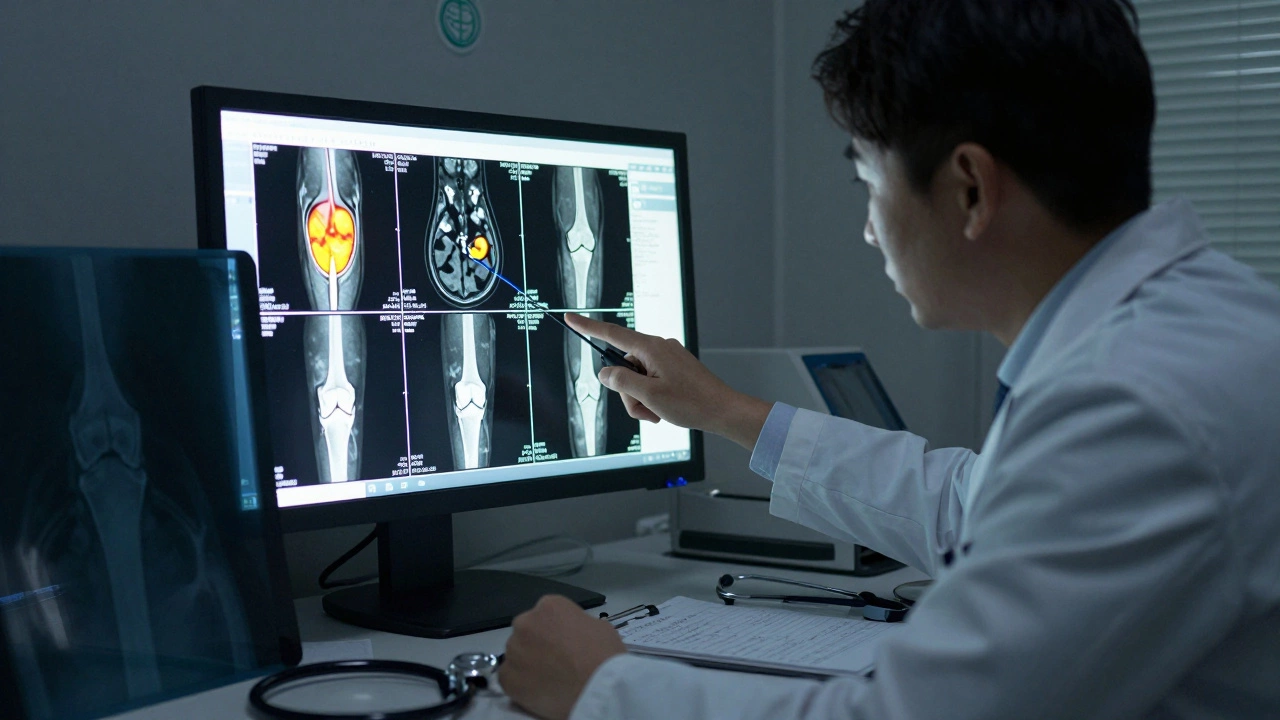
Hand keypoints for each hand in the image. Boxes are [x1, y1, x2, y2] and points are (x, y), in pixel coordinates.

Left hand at [499, 595, 626, 719]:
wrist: (596, 688)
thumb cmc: (604, 655)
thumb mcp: (598, 627)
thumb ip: (577, 624)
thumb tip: (572, 634)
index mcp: (549, 606)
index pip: (546, 614)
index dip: (556, 631)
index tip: (565, 644)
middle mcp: (525, 622)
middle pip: (527, 631)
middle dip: (537, 644)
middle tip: (555, 661)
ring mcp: (513, 650)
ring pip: (516, 654)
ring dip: (528, 662)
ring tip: (548, 678)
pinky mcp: (506, 676)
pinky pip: (509, 677)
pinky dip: (520, 683)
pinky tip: (538, 689)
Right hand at [565, 313, 771, 449]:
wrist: (722, 410)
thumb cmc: (691, 403)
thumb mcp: (649, 395)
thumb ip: (621, 381)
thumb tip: (605, 373)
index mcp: (651, 348)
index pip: (611, 334)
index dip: (588, 327)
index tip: (570, 317)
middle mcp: (658, 347)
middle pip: (624, 367)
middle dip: (627, 392)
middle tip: (645, 409)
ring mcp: (667, 357)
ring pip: (636, 378)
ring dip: (640, 399)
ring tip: (658, 412)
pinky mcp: (673, 367)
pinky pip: (650, 380)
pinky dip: (651, 397)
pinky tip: (665, 408)